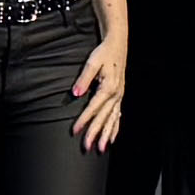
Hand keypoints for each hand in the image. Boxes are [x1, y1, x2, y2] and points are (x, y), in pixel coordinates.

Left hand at [74, 30, 126, 150]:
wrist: (117, 45)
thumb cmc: (104, 53)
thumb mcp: (92, 62)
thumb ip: (83, 79)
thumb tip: (75, 94)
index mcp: (108, 87)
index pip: (93, 108)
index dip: (83, 120)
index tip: (75, 131)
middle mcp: (116, 95)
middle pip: (103, 118)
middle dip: (94, 133)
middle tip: (86, 147)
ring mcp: (119, 97)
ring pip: (112, 120)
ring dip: (106, 135)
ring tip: (100, 149)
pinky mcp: (119, 96)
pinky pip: (118, 116)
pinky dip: (115, 128)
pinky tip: (111, 138)